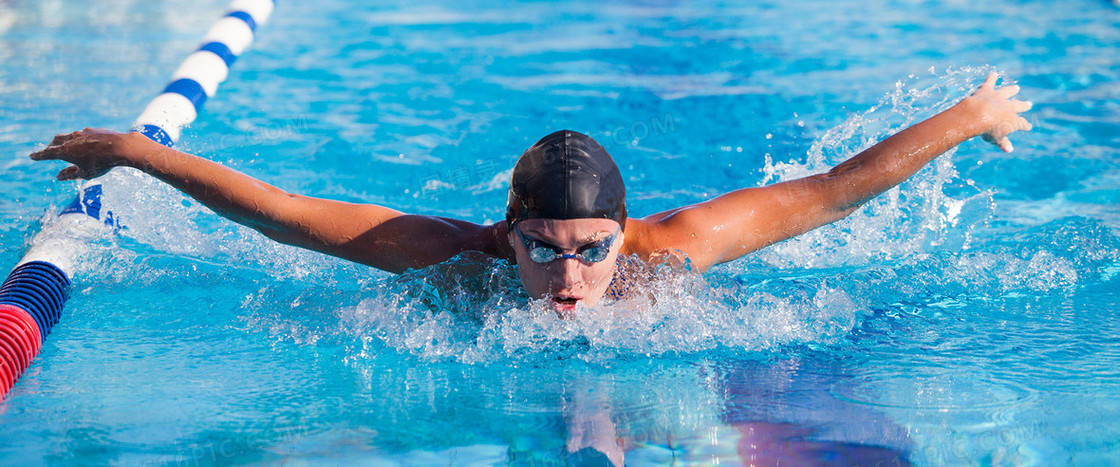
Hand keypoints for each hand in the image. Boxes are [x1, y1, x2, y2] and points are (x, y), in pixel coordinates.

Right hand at [29, 128, 145, 180]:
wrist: (122, 147)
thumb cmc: (103, 163)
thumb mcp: (86, 174)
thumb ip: (70, 174)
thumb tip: (59, 176)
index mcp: (65, 151)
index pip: (47, 153)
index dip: (39, 156)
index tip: (32, 156)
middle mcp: (71, 139)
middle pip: (56, 141)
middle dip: (50, 147)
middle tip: (47, 151)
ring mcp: (82, 132)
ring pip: (68, 136)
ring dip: (64, 141)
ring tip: (65, 146)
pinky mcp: (94, 130)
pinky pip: (82, 134)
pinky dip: (78, 140)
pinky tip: (84, 143)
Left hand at [958, 72, 1032, 152]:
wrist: (977, 115)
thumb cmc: (987, 130)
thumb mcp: (995, 139)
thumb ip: (1002, 143)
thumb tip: (1009, 150)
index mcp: (1013, 120)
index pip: (1022, 124)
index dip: (1025, 126)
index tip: (1028, 127)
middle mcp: (1009, 106)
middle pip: (1018, 105)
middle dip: (1023, 105)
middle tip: (1029, 104)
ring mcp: (998, 97)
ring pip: (1007, 92)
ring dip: (1011, 90)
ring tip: (1016, 88)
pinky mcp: (987, 90)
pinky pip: (990, 82)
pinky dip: (991, 78)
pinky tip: (993, 74)